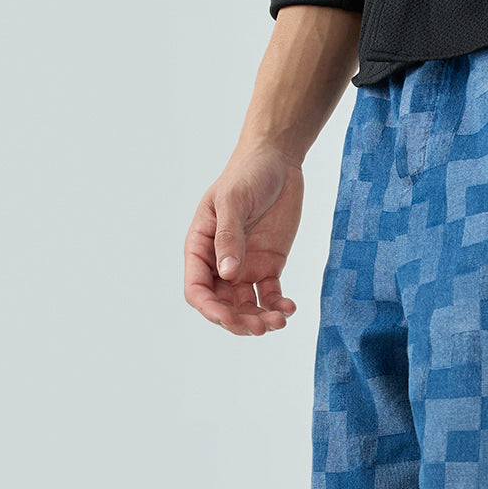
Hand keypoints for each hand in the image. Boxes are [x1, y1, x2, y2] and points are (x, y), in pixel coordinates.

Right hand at [184, 145, 303, 336]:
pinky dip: (278, 306)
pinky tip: (289, 308)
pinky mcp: (268, 266)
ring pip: (247, 306)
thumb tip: (227, 273)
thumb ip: (229, 237)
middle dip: (239, 321)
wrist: (277, 161)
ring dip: (260, 319)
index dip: (210, 309)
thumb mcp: (233, 201)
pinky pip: (270, 295)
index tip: (228, 319)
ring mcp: (245, 266)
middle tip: (261, 327)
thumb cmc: (246, 174)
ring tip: (279, 320)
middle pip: (223, 305)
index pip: (197, 289)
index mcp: (201, 247)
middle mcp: (220, 263)